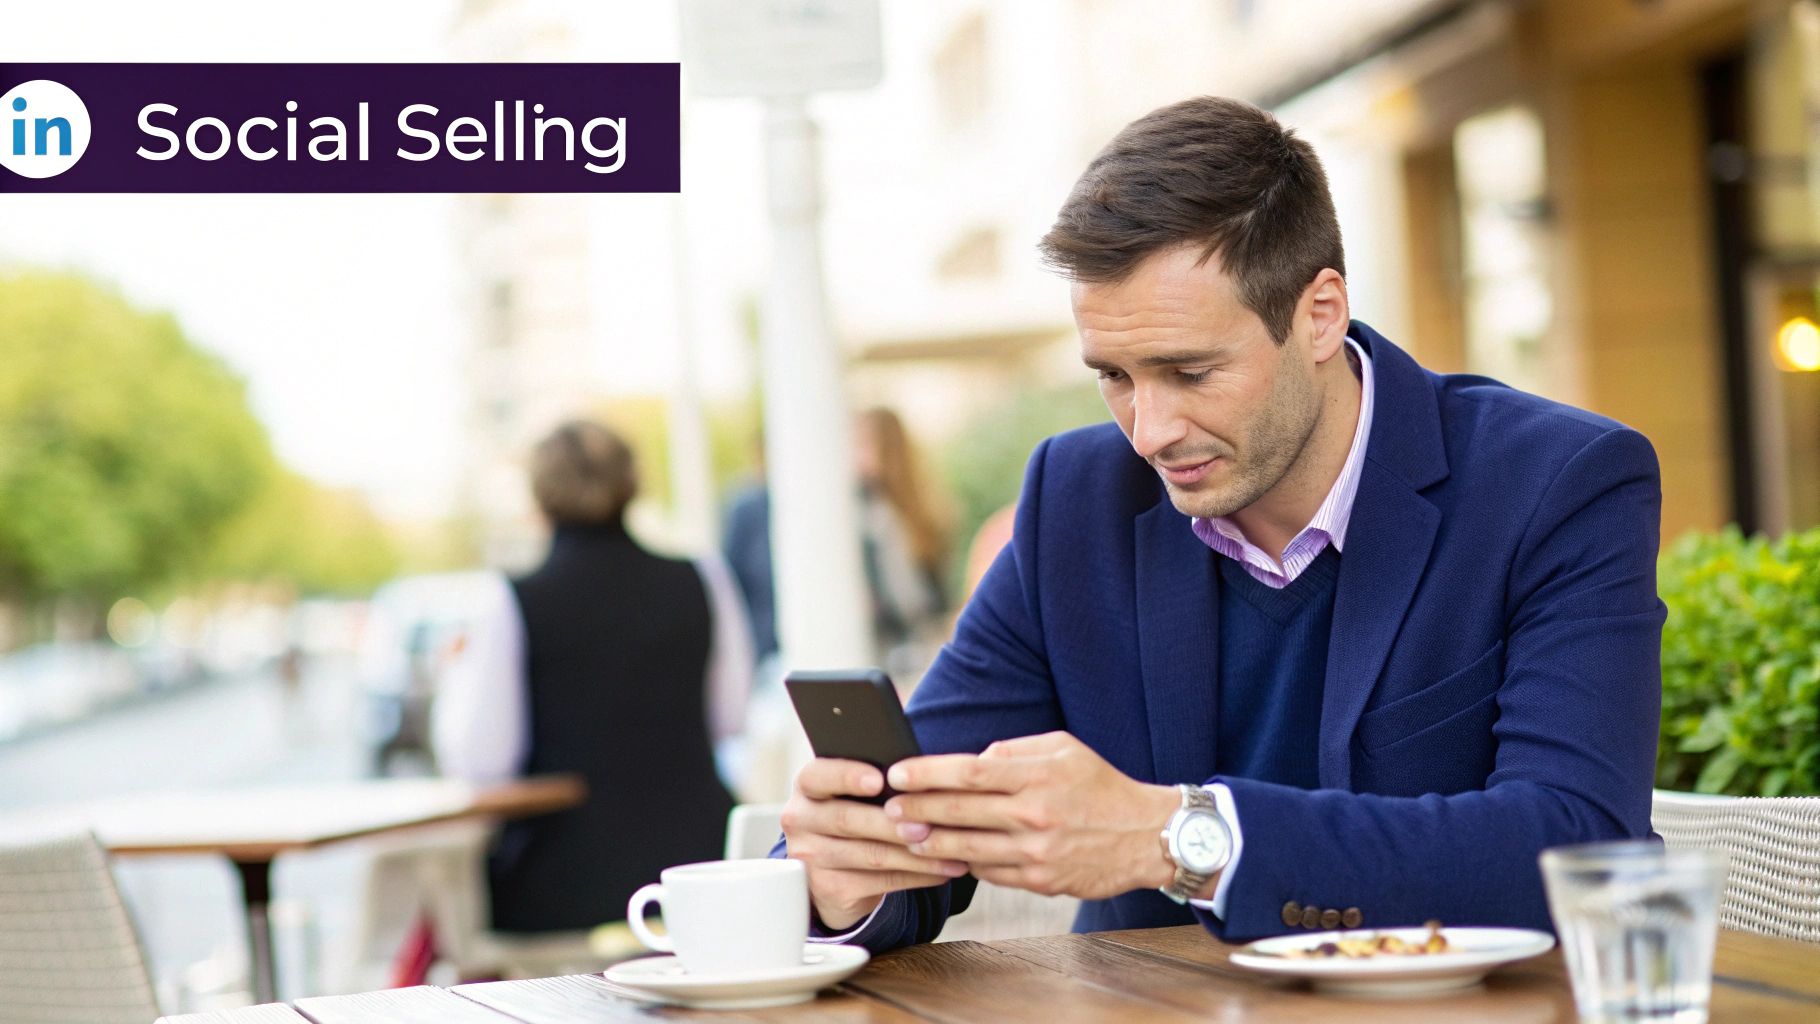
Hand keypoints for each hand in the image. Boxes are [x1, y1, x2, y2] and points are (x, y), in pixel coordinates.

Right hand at [780, 757, 970, 930]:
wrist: (834, 867)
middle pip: (848, 820)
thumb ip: (878, 780)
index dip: (847, 777)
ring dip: (917, 855)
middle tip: (928, 825)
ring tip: (953, 852)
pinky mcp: (831, 889)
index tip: (879, 780)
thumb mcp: (855, 792)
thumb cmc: (857, 812)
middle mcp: (801, 821)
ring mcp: (812, 858)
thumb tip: (922, 776)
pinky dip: (917, 876)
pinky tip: (943, 870)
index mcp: (808, 786)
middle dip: (893, 824)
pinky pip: (881, 881)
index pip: (818, 776)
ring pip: (870, 855)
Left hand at [883, 732, 1183, 899]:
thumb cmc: (1100, 785)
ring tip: (904, 835)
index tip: (896, 772)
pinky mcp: (1039, 882)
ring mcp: (1036, 853)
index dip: (927, 773)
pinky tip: (944, 856)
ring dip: (930, 842)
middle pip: (960, 811)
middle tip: (886, 806)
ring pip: (967, 849)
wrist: (1147, 836)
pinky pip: (988, 873)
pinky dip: (963, 864)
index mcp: (1038, 776)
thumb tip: (971, 761)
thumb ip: (1015, 751)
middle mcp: (1034, 815)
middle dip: (916, 809)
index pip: (969, 772)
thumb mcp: (1064, 750)